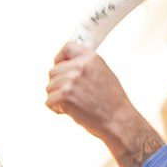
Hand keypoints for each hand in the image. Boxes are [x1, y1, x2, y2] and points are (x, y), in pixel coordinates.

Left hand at [45, 42, 160, 166]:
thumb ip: (85, 65)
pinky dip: (56, 109)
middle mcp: (80, 66)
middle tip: (73, 96)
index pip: (67, 47)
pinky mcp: (65, 96)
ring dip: (57, 98)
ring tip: (76, 104)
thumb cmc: (110, 101)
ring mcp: (71, 80)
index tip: (59, 66)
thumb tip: (64, 63)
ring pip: (49, 87)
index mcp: (91, 57)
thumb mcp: (102, 73)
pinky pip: (48, 101)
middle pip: (53, 71)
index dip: (60, 58)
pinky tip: (71, 112)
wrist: (118, 120)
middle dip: (58, 85)